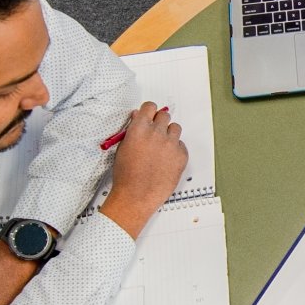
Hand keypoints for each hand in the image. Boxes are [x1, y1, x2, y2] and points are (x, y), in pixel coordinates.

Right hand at [98, 101, 186, 236]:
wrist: (136, 196)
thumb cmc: (126, 175)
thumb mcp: (123, 148)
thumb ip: (133, 130)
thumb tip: (139, 117)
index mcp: (139, 128)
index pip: (150, 107)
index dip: (149, 112)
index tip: (149, 117)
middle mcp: (157, 133)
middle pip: (164, 116)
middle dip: (159, 123)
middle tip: (155, 135)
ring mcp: (171, 144)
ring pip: (175, 128)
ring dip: (169, 134)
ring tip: (162, 148)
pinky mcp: (181, 156)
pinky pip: (181, 145)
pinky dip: (176, 150)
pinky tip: (166, 161)